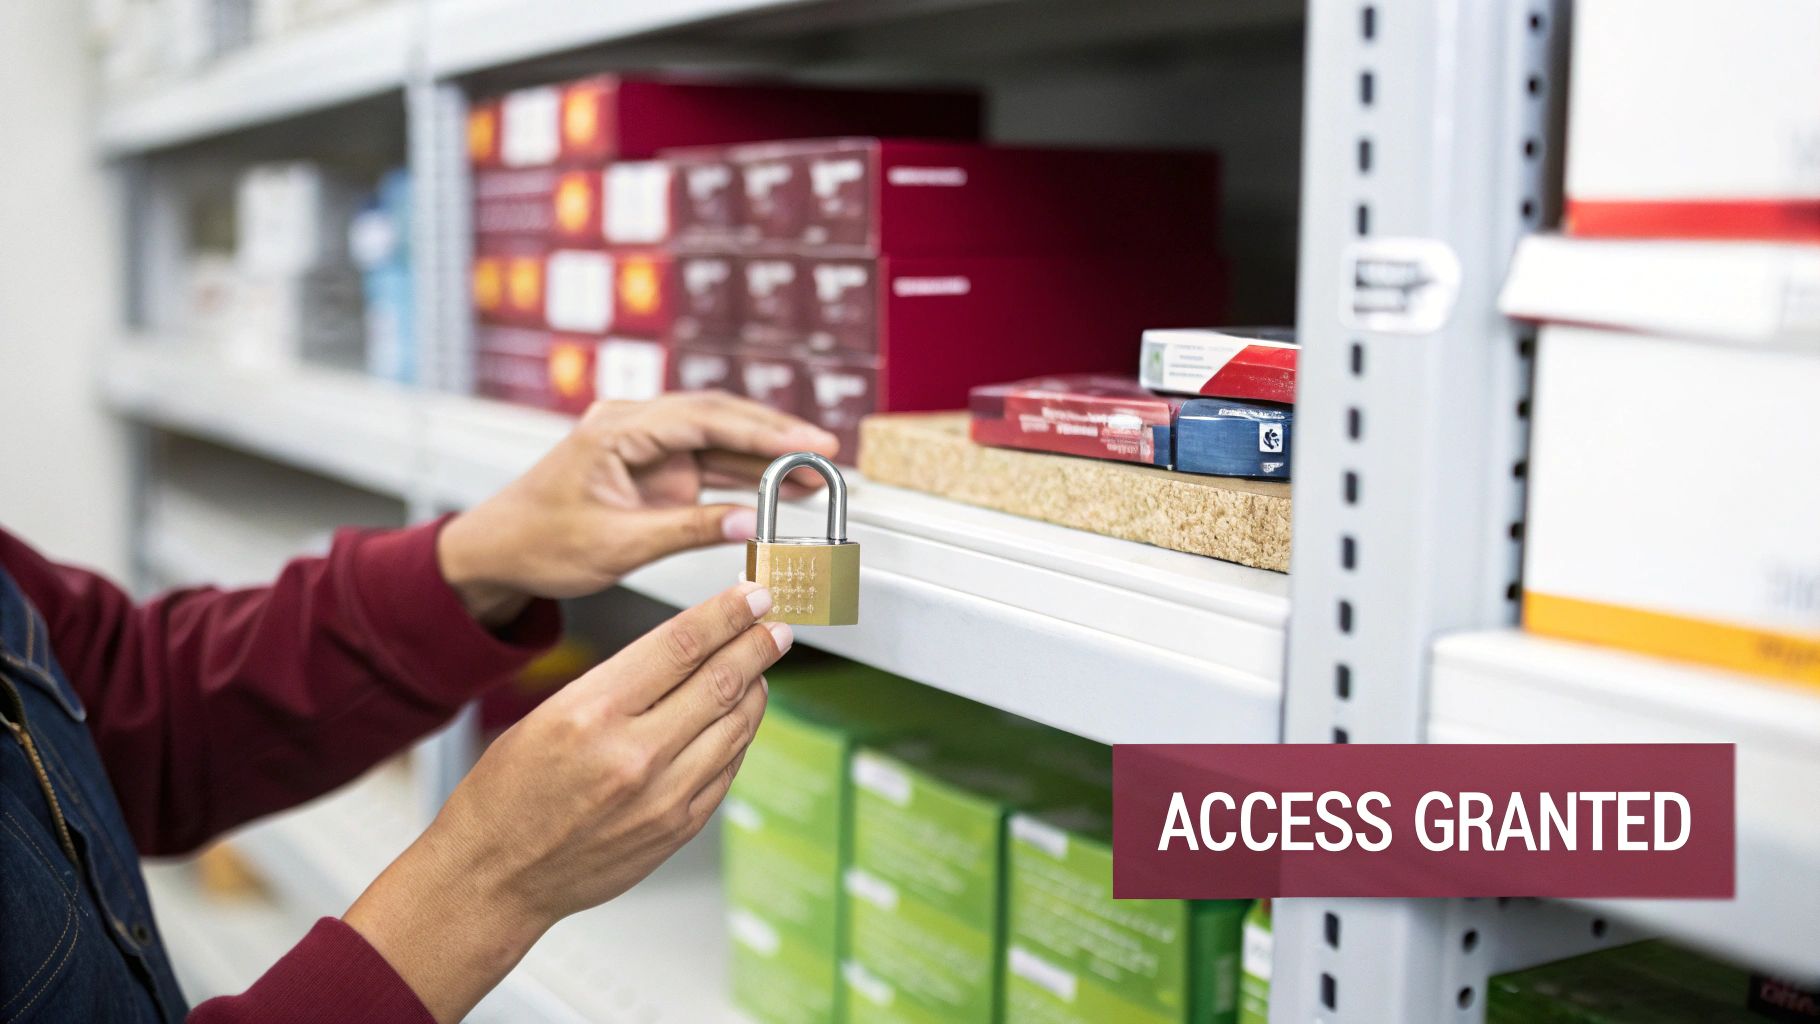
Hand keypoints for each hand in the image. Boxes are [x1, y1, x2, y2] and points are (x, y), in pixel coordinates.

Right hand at [344, 582, 787, 1023]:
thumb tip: (687, 651)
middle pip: (721, 682)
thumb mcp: (550, 713)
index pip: (682, 645)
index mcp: (594, 713)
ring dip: (756, 689)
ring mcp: (663, 797)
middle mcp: (634, 754)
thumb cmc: (509, 793)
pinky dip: (739, 736)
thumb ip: (622, 682)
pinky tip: (739, 718)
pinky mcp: (678, 828)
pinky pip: (726, 770)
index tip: (752, 596)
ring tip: (762, 666)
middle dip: (756, 645)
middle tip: (775, 624)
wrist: (495, 875)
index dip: (727, 614)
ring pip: (735, 726)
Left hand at [438, 393, 838, 625]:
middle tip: (826, 456)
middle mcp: (632, 423)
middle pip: (720, 417)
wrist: (497, 552)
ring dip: (766, 456)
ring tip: (816, 476)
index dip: (764, 432)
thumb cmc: (539, 543)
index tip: (808, 445)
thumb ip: (689, 529)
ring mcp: (644, 442)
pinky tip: (781, 485)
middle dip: (777, 437)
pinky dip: (745, 473)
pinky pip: (708, 461)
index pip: (705, 419)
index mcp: (616, 429)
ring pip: (719, 437)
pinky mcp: (652, 464)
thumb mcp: (618, 545)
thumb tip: (752, 522)